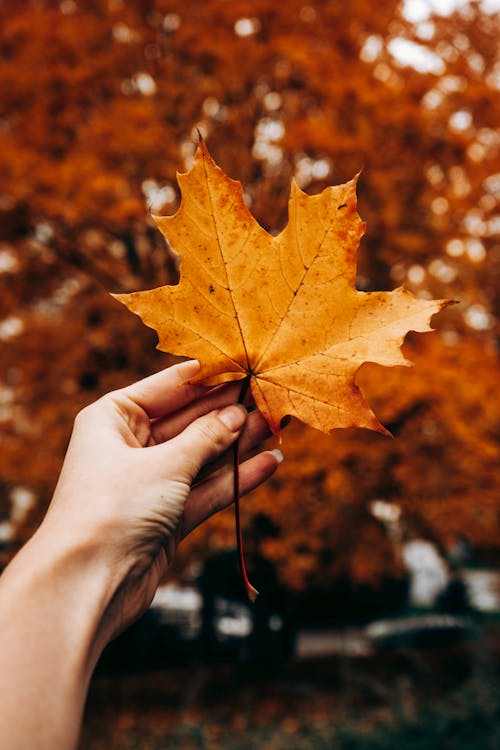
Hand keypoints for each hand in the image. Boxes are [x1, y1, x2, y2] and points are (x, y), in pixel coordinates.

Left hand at [43, 359, 281, 641]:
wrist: (86, 585)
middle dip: (230, 411)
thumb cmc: (113, 509)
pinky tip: (268, 463)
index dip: (209, 376)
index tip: (246, 363)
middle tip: (270, 396)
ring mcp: (149, 483)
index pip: (169, 386)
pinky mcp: (166, 516)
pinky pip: (206, 489)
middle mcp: (129, 446)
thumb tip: (237, 414)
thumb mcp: (165, 463)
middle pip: (189, 421)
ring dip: (239, 443)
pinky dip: (235, 478)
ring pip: (202, 456)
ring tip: (277, 424)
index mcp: (113, 418)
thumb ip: (206, 437)